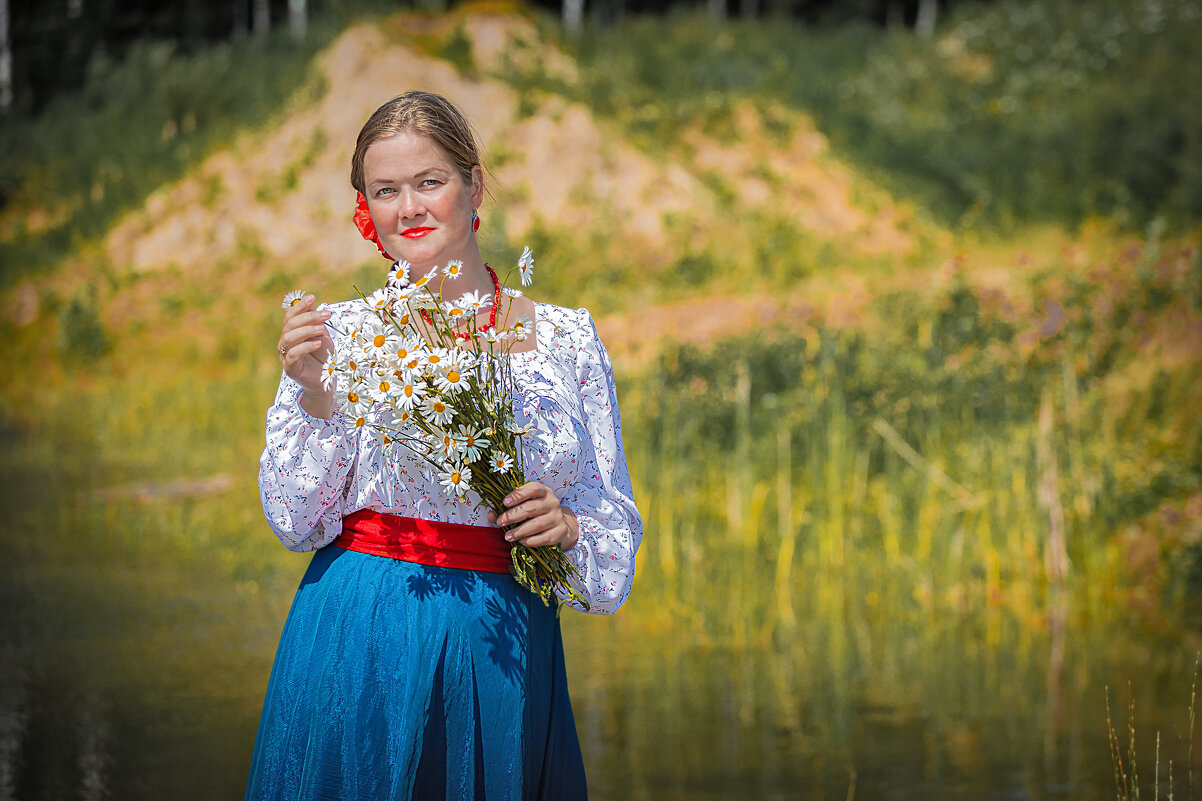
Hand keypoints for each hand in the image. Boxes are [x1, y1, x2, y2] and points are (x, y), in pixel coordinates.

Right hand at [278, 294, 334, 414]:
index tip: (313, 298)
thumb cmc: (323, 357)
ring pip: (288, 337)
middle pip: (290, 324)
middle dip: (308, 317)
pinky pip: (293, 354)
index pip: (290, 316)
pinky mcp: (290, 368)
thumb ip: (316, 321)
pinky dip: (305, 347)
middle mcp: (285, 342)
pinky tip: (317, 343)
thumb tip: (312, 302)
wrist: (326, 379)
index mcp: (291, 333)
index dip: (300, 306)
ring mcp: (285, 355)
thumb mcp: (322, 335)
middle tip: (326, 315)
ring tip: (322, 329)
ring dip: (306, 330)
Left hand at [489, 482, 579, 551]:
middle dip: (513, 516)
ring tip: (508, 536)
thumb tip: (491, 515)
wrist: (561, 525)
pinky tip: (522, 542)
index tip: (504, 503)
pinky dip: (532, 541)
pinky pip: (545, 538)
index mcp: (544, 491)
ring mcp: (557, 517)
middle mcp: (552, 502)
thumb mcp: (526, 505)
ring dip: (520, 531)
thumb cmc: (538, 513)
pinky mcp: (560, 532)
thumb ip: (508, 509)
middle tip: (500, 522)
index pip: (532, 489)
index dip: (517, 495)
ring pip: (537, 524)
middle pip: (531, 508)